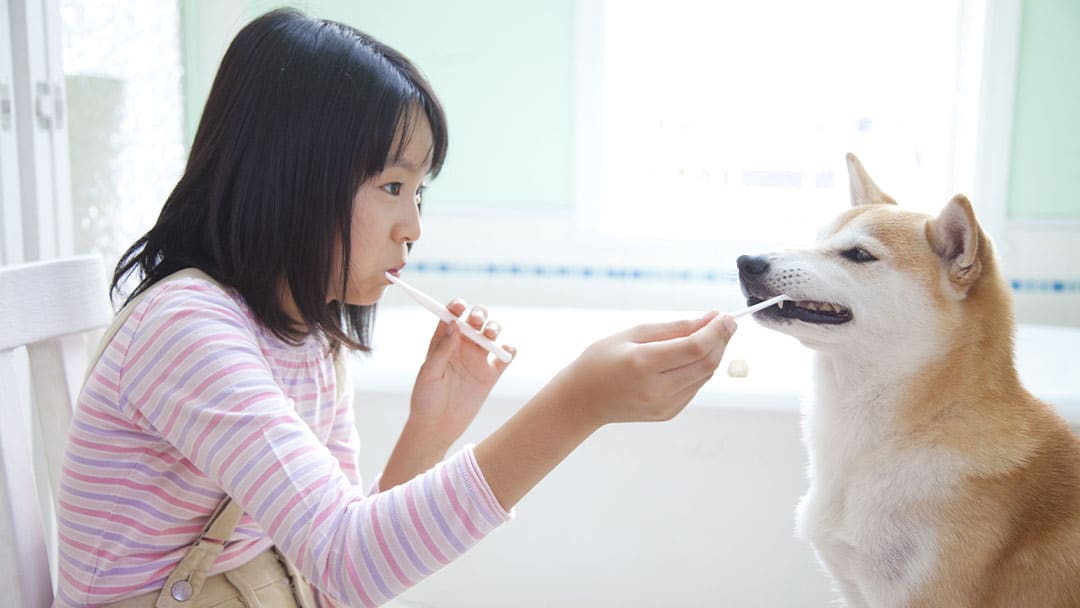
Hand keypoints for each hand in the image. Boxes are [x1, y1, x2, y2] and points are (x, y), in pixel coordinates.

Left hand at [380, 300, 514, 489]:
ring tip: (491, 334)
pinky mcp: (490, 375)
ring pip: (491, 334)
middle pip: (475, 320)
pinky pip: (504, 357)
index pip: (451, 316)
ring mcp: (477, 360)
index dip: (457, 306)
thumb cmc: (425, 399)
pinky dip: (509, 350)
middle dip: (479, 314)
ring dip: (494, 327)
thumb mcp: (428, 373)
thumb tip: (453, 324)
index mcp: (443, 342)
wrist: (437, 427)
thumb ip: (441, 349)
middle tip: (477, 321)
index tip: (460, 307)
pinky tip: (506, 352)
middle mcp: (462, 346)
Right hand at [546, 311, 736, 425]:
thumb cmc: (601, 360)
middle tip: (725, 322)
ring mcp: (663, 406)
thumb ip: (675, 327)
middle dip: (721, 340)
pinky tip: (689, 357)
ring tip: (706, 335)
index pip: (695, 348)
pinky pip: (695, 387)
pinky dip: (700, 369)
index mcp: (643, 364)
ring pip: (705, 376)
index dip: (717, 331)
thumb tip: (710, 319)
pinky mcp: (668, 414)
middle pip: (707, 363)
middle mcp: (656, 389)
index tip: (726, 316)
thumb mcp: (633, 333)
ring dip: (713, 354)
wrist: (582, 400)